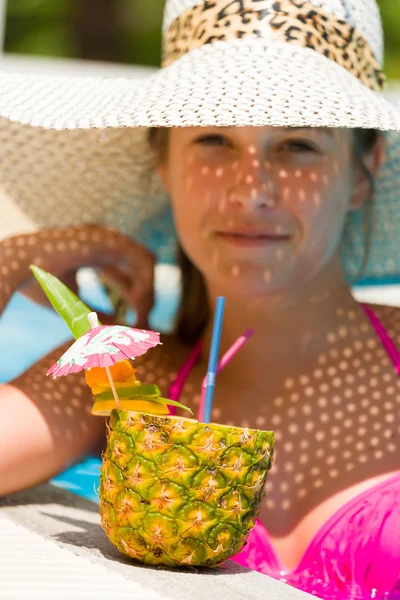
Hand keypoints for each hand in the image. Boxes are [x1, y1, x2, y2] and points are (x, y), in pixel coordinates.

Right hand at [0, 224, 154, 327]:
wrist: (19, 270)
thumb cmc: (37, 285)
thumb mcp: (73, 305)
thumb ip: (94, 313)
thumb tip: (115, 327)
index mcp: (94, 253)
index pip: (125, 274)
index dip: (133, 299)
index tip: (136, 323)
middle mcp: (105, 244)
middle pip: (139, 269)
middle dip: (145, 298)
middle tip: (144, 325)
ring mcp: (109, 239)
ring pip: (146, 263)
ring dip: (148, 292)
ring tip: (141, 317)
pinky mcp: (111, 240)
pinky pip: (143, 259)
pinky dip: (146, 282)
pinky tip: (137, 303)